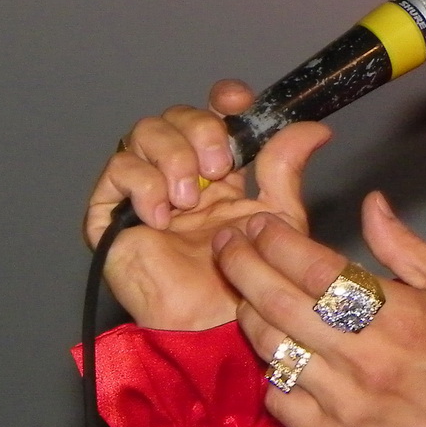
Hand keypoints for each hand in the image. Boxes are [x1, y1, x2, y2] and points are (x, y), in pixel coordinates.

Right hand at [83, 80, 330, 329]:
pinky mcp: (111, 216)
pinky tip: (163, 215)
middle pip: (174, 116)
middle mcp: (177, 174)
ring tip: (191, 197)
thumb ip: (286, 168)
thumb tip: (314, 126)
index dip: (220, 100)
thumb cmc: (248, 281)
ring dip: (172, 156)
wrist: (214, 326)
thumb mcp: (278, 216)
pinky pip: (116, 173)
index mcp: (216, 170)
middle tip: (219, 168)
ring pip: (142, 134)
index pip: (209, 113)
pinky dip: (142, 184)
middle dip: (199, 131)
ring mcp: (143, 192)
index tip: (237, 103)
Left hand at [214, 194, 425, 426]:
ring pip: (270, 348)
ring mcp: (344, 404)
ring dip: (247, 311)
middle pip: (279, 302)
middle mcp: (366, 359)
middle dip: (242, 263)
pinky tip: (275, 350)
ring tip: (244, 289)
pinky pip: (278, 397)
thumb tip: (370, 206)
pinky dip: (271, 369)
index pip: (316, 268)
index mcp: (402, 316)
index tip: (258, 223)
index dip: (277, 240)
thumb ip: (410, 248)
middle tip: (226, 242)